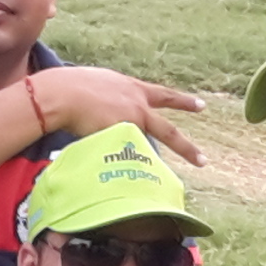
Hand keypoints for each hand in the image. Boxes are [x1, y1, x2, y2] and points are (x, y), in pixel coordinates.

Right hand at [31, 66, 206, 167]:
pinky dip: (118, 165)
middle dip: (186, 148)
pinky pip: (122, 158)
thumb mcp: (99, 83)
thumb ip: (110, 95)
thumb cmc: (71, 85)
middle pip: (167, 131)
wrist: (63, 93)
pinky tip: (119, 175)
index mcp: (133, 89)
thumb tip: (104, 105)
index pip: (164, 96)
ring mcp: (129, 124)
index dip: (184, 101)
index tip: (202, 106)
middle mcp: (136, 106)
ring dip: (143, 164)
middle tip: (203, 161)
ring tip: (150, 181)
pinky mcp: (116, 139)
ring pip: (143, 150)